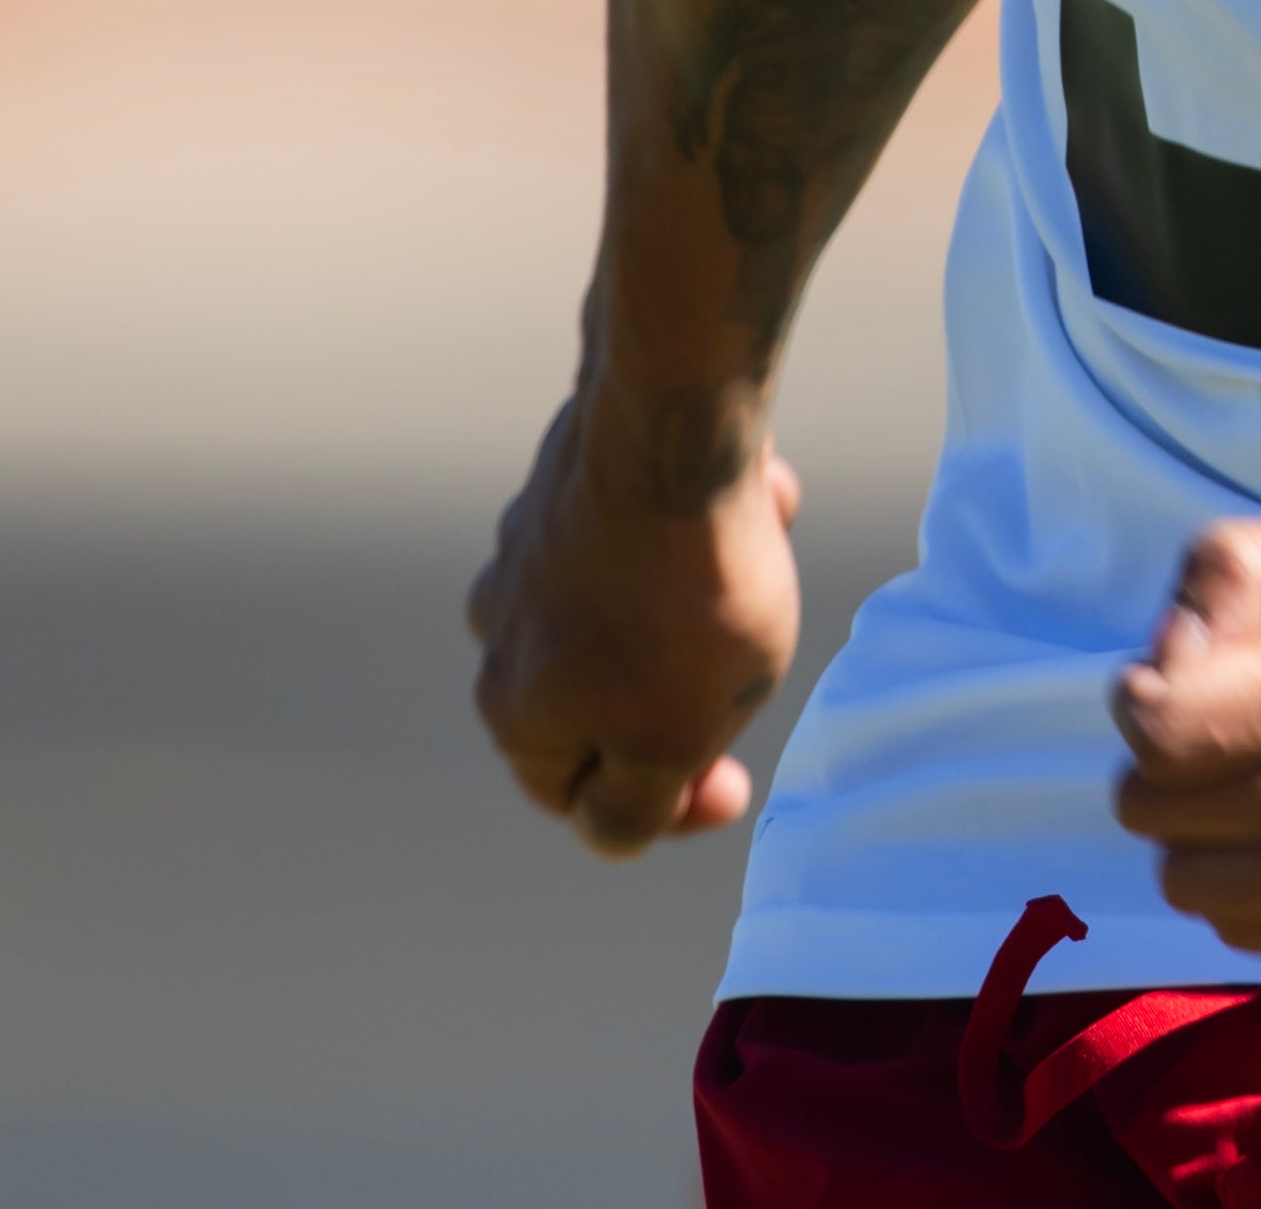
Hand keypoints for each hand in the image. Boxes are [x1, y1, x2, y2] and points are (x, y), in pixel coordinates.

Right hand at [466, 386, 802, 854]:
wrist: (674, 427)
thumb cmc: (681, 598)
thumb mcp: (672, 742)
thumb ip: (635, 808)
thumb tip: (609, 833)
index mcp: (514, 712)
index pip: (580, 796)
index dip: (669, 804)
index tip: (736, 777)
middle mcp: (502, 628)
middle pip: (609, 697)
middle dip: (692, 687)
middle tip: (748, 657)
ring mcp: (530, 544)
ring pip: (640, 605)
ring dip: (711, 596)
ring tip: (758, 560)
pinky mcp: (575, 474)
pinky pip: (656, 523)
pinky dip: (710, 523)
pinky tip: (758, 500)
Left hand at [1108, 513, 1260, 956]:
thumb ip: (1221, 585)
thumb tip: (1153, 686)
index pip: (1170, 736)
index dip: (1141, 711)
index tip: (1167, 690)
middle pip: (1170, 819)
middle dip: (1160, 776)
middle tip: (1211, 741)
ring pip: (1201, 891)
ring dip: (1195, 842)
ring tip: (1243, 793)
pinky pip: (1257, 934)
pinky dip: (1247, 890)